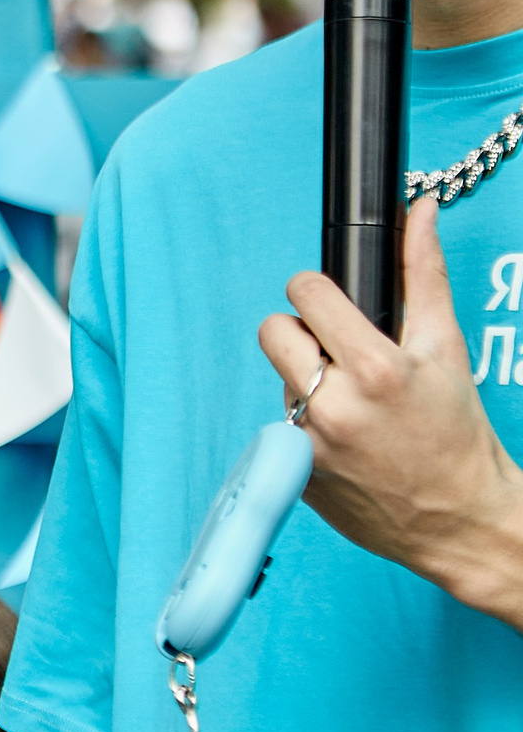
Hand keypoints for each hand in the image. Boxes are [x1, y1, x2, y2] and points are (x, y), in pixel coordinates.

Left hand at [259, 195, 522, 626]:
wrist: (458, 517)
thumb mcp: (446, 348)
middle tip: (337, 350)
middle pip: (272, 331)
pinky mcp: (294, 471)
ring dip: (305, 380)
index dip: (316, 292)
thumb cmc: (456, 431)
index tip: (331, 303)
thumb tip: (419, 214)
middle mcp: (333, 406)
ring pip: (278, 377)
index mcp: (374, 369)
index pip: (304, 293)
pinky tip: (344, 435)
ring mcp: (308, 443)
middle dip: (301, 333)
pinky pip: (280, 422)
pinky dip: (305, 421)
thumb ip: (424, 274)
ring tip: (353, 400)